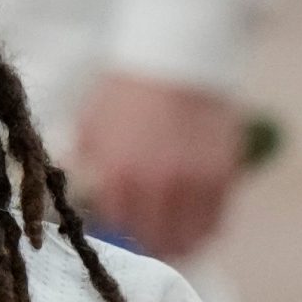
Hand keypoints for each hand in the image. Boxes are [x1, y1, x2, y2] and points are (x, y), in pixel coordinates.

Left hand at [70, 73, 243, 260]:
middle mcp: (158, 185)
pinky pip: (216, 222)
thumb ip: (82, 167)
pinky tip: (192, 225)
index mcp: (118, 175)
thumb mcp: (88, 127)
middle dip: (145, 244)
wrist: (177, 56)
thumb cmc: (125, 92)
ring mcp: (195, 183)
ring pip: (188, 240)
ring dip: (177, 245)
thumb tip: (76, 198)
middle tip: (143, 240)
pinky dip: (203, 231)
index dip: (115, 232)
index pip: (115, 228)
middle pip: (152, 242)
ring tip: (170, 240)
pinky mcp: (225, 176)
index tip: (116, 229)